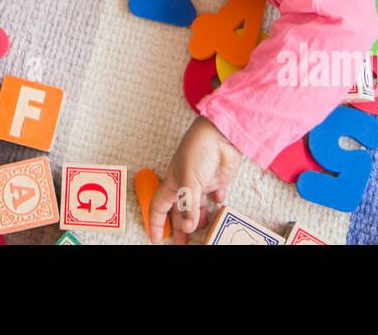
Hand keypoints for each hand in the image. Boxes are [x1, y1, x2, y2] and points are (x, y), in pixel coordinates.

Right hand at [147, 116, 243, 243]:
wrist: (221, 134)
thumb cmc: (198, 149)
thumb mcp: (190, 180)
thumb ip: (188, 205)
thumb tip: (188, 227)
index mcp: (173, 182)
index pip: (159, 206)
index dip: (156, 222)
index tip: (157, 238)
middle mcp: (185, 184)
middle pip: (179, 210)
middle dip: (179, 227)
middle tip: (182, 243)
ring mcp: (202, 182)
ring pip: (197, 206)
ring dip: (198, 219)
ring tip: (202, 232)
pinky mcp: (217, 180)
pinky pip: (216, 195)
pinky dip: (216, 202)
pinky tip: (219, 206)